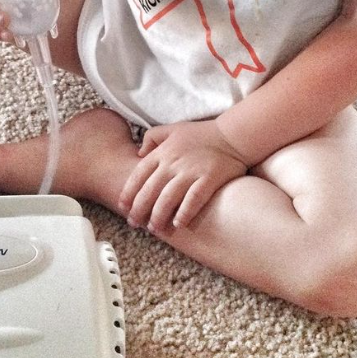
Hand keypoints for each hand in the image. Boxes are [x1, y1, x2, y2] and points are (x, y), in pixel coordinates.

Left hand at [118, 120, 248, 231]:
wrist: (233, 135)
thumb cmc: (202, 133)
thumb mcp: (172, 128)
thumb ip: (152, 137)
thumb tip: (138, 152)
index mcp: (163, 152)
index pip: (138, 175)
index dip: (129, 193)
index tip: (123, 207)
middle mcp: (173, 163)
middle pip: (150, 190)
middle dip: (139, 210)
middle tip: (135, 223)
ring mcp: (191, 171)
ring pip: (168, 198)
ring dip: (158, 216)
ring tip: (154, 228)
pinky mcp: (209, 179)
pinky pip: (193, 199)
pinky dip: (184, 212)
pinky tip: (178, 224)